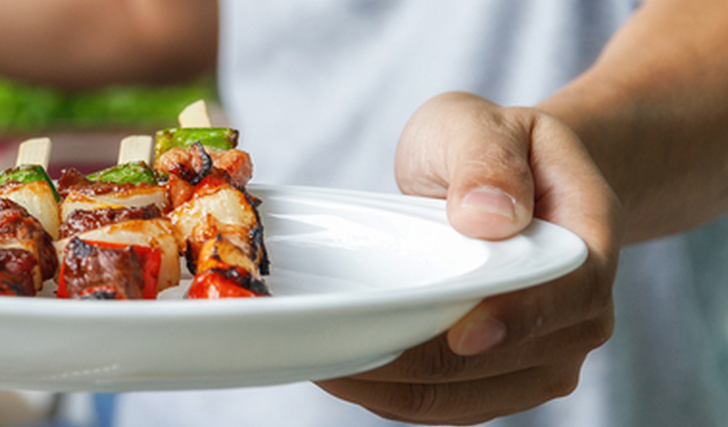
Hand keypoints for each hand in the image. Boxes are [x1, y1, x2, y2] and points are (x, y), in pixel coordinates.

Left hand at [315, 92, 619, 424]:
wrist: (504, 181)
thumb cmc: (487, 148)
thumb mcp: (478, 124)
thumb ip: (484, 159)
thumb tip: (490, 214)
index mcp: (588, 239)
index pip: (569, 294)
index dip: (516, 321)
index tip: (459, 333)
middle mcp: (582, 310)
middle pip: (512, 360)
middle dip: (426, 363)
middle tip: (341, 349)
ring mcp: (546, 352)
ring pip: (473, 396)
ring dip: (398, 389)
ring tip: (328, 363)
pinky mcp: (504, 379)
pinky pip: (451, 406)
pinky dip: (396, 397)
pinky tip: (348, 375)